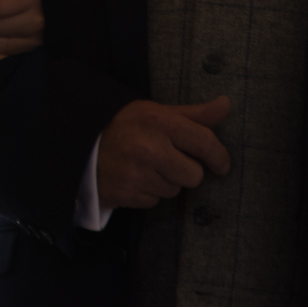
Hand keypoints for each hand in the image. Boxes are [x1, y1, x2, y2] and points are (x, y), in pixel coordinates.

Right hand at [96, 96, 230, 209]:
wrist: (81, 143)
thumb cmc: (125, 125)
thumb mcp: (156, 112)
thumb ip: (194, 114)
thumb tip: (226, 104)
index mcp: (159, 122)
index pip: (204, 142)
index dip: (219, 156)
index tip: (221, 164)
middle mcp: (149, 148)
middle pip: (193, 175)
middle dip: (184, 170)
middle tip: (166, 159)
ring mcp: (136, 173)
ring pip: (174, 190)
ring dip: (165, 182)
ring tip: (145, 167)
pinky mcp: (126, 193)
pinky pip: (154, 201)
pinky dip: (147, 193)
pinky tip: (134, 178)